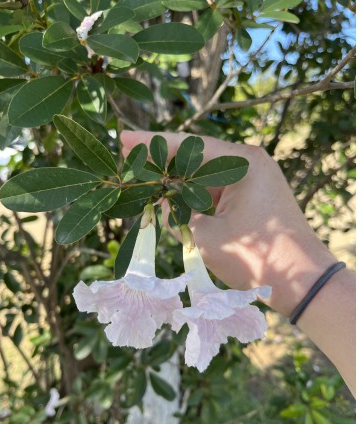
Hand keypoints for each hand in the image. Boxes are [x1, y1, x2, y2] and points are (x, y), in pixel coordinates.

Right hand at [121, 130, 335, 317]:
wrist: (301, 282)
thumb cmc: (256, 257)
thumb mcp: (206, 236)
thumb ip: (177, 214)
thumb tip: (160, 202)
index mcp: (242, 163)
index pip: (189, 145)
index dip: (153, 144)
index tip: (124, 139)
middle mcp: (249, 164)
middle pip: (196, 157)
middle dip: (163, 162)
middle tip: (129, 160)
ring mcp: (253, 181)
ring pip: (205, 176)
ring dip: (177, 181)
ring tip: (144, 180)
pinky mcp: (253, 198)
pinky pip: (216, 191)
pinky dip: (194, 195)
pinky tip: (170, 198)